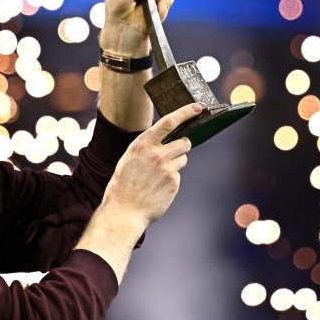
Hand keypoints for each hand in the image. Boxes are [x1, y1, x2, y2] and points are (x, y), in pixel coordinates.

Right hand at [99, 103, 197, 228]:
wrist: (124, 211)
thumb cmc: (123, 185)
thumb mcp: (129, 158)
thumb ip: (147, 147)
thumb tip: (164, 139)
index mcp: (142, 144)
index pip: (168, 122)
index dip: (185, 112)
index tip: (196, 107)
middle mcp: (156, 153)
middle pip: (184, 141)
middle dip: (183, 145)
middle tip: (175, 152)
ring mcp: (167, 168)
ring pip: (183, 158)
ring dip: (176, 163)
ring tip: (159, 175)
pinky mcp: (174, 182)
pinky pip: (178, 174)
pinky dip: (171, 179)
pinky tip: (159, 187)